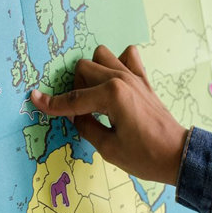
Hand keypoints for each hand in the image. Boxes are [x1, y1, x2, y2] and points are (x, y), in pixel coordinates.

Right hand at [31, 45, 186, 185]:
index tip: (35, 101)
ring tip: (96, 95)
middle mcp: (122, 79)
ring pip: (102, 56)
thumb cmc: (144, 156)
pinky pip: (129, 56)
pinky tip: (116, 81)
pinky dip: (118, 63)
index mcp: (112, 96)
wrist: (176, 155)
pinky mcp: (144, 80)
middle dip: (76, 89)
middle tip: (82, 111)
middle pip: (84, 68)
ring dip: (93, 72)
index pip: (74, 99)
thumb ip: (85, 126)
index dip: (53, 103)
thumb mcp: (108, 148)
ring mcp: (135, 76)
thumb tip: (75, 114)